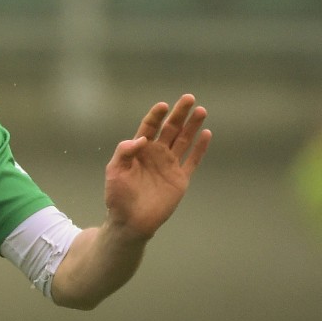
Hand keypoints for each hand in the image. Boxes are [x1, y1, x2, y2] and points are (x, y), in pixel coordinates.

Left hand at [102, 95, 209, 240]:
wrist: (130, 222)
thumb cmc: (118, 197)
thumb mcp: (115, 171)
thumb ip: (124, 152)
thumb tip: (141, 138)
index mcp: (139, 151)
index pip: (149, 128)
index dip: (156, 116)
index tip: (163, 106)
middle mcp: (156, 154)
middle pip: (170, 129)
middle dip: (179, 114)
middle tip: (189, 98)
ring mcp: (169, 165)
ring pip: (183, 141)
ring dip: (192, 126)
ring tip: (200, 110)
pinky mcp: (180, 179)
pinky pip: (193, 160)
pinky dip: (200, 148)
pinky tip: (206, 134)